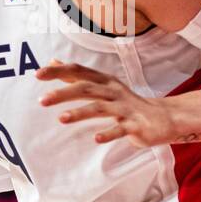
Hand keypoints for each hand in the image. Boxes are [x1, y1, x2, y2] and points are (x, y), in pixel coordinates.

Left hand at [36, 61, 200, 146]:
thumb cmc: (126, 103)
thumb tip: (52, 62)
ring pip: (101, 108)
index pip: (79, 71)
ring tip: (62, 118)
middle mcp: (114, 91)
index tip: (38, 74)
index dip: (59, 72)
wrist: (162, 118)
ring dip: (81, 112)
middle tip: (42, 100)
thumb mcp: (103, 86)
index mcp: (105, 81)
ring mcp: (125, 108)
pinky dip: (108, 133)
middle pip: (87, 88)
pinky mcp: (135, 126)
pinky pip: (120, 129)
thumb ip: (78, 76)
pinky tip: (95, 139)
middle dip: (64, 93)